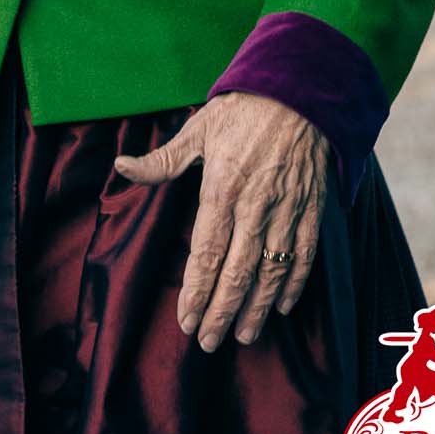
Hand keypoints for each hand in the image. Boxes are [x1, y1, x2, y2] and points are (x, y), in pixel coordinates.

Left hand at [115, 93, 328, 352]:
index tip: (187, 322)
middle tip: (209, 343)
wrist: (302, 90)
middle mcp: (255, 206)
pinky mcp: (312, 207)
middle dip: (222, 313)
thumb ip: (162, 160)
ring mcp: (287, 209)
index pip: (206, 254)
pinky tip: (282, 306)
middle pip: (237, 273)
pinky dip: (294, 283)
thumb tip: (122, 168)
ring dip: (257, 308)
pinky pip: (304, 254)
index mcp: (222, 189)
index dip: (196, 293)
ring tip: (244, 336)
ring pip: (272, 271)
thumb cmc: (245, 108)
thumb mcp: (199, 129)